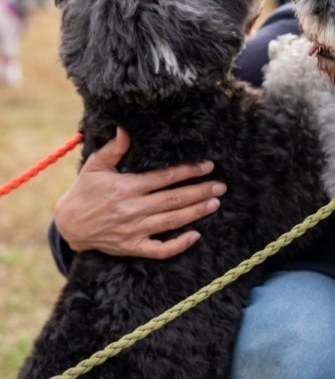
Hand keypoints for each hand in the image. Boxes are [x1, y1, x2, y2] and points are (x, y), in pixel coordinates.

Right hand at [54, 128, 226, 258]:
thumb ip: (114, 149)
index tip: (208, 166)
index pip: (165, 177)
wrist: (69, 225)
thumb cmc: (85, 191)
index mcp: (126, 187)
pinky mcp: (132, 247)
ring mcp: (133, 230)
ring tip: (215, 203)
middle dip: (200, 191)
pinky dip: (178, 245)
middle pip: (174, 199)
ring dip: (196, 212)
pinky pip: (159, 250)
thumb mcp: (95, 166)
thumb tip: (126, 129)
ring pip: (171, 221)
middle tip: (221, 186)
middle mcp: (132, 209)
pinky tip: (195, 236)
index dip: (188, 171)